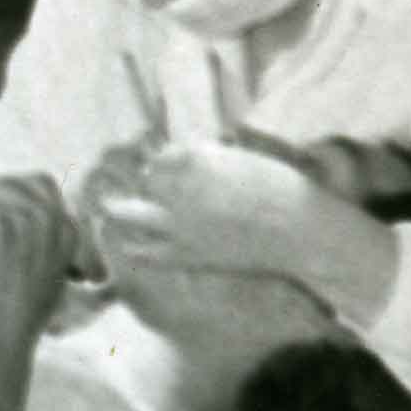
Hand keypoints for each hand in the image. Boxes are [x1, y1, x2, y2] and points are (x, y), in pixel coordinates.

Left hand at [0, 174, 74, 351]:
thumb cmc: (15, 317)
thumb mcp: (47, 275)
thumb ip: (41, 242)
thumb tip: (19, 215)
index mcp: (67, 232)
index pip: (40, 184)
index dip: (16, 199)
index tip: (3, 220)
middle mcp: (50, 219)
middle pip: (10, 183)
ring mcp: (23, 218)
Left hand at [86, 140, 358, 291]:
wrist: (302, 232)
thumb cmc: (283, 190)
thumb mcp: (242, 159)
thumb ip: (207, 159)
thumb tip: (182, 158)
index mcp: (195, 159)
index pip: (162, 155)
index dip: (166, 161)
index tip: (168, 164)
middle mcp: (179, 189)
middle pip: (145, 179)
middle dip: (149, 179)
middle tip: (150, 182)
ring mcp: (179, 223)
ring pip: (127, 212)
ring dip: (116, 207)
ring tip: (108, 206)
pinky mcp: (186, 255)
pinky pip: (145, 253)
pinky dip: (133, 247)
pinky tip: (127, 244)